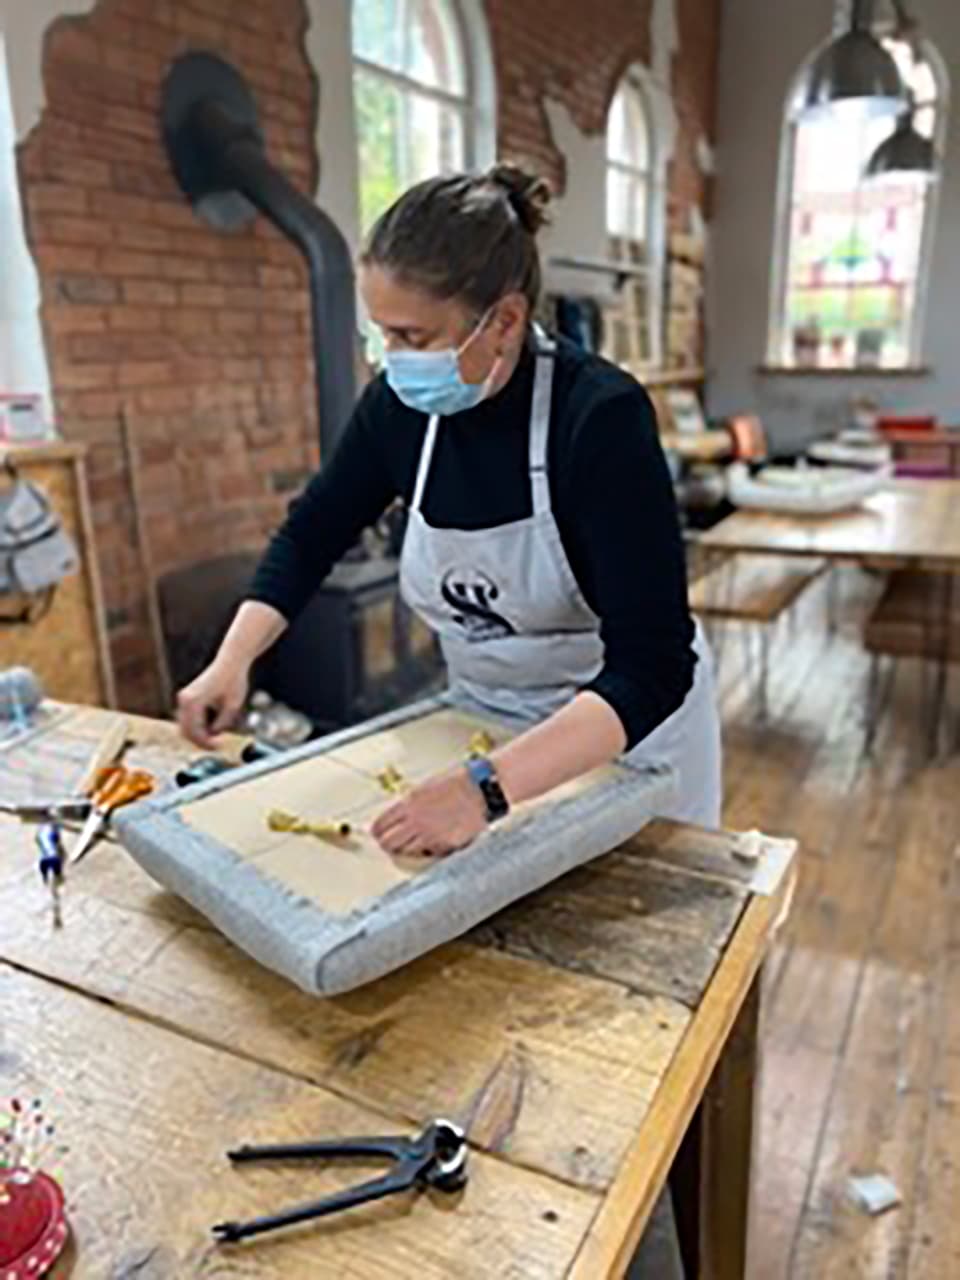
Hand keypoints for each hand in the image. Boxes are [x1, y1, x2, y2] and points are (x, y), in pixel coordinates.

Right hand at [176, 660, 249, 747]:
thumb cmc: (234, 681)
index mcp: (194, 701)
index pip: (194, 731)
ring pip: (185, 726)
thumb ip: (222, 723)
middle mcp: (185, 699)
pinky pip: (188, 719)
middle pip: (185, 731)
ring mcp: (184, 698)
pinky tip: (213, 728)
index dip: (206, 743)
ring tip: (217, 738)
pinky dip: (197, 726)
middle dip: (200, 741)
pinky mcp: (187, 697)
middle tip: (217, 745)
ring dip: (198, 734)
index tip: (220, 746)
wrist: (231, 661)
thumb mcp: (233, 706)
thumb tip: (213, 736)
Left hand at [371, 768, 486, 857]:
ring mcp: (430, 835)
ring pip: (406, 852)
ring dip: (406, 849)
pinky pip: (428, 853)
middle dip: (387, 844)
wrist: (484, 788)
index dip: (378, 831)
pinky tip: (432, 842)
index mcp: (410, 802)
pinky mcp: (445, 845)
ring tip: (412, 845)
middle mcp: (417, 820)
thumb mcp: (428, 785)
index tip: (379, 833)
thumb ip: (412, 802)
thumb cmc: (462, 781)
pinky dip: (427, 851)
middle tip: (390, 843)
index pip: (381, 824)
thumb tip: (401, 814)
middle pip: (388, 843)